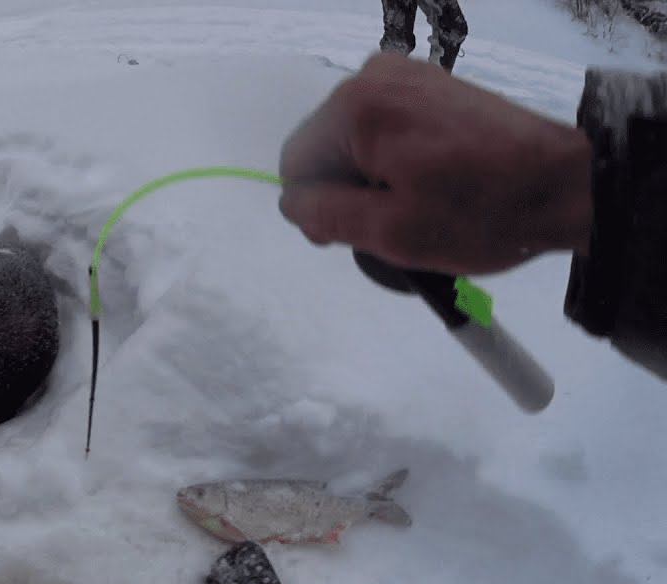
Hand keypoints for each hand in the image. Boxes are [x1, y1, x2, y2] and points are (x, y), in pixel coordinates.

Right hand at [278, 53, 592, 274]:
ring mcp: (406, 75)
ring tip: (418, 205)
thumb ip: (322, 214)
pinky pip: (384, 127)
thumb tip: (291, 200)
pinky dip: (394, 160)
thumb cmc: (478, 213)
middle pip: (324, 147)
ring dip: (372, 179)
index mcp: (356, 108)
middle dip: (345, 191)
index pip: (296, 163)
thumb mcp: (388, 231)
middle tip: (392, 226)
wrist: (565, 184)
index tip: (354, 236)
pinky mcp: (431, 84)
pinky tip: (430, 182)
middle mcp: (373, 76)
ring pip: (353, 140)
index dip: (316, 209)